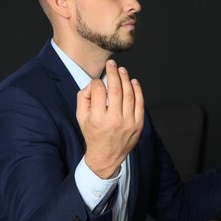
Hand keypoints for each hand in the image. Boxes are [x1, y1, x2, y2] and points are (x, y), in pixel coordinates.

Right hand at [76, 60, 143, 178]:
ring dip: (126, 78)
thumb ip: (84, 97)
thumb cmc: (92, 133)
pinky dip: (137, 90)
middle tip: (112, 64)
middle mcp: (114, 120)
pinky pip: (140, 103)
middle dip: (113, 73)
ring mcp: (129, 123)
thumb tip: (94, 82)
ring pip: (129, 93)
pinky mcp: (138, 125)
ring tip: (122, 70)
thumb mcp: (81, 117)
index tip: (98, 81)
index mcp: (98, 118)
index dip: (98, 81)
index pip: (99, 89)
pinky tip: (133, 82)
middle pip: (116, 88)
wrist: (106, 156)